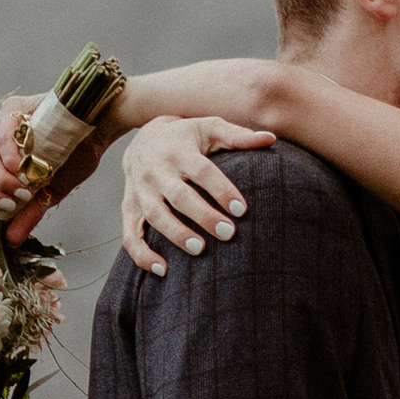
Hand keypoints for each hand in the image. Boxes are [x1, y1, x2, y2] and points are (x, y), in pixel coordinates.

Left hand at [0, 94, 106, 245]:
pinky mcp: (16, 107)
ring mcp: (3, 121)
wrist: (100, 129)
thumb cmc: (75, 156)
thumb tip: (12, 240)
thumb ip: (29, 213)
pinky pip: (2, 134)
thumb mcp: (50, 192)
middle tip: (8, 204)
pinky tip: (22, 168)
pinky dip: (9, 156)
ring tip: (23, 190)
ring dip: (1, 179)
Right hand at [121, 116, 274, 275]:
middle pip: (179, 196)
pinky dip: (143, 255)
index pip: (202, 171)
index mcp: (178, 151)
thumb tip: (270, 138)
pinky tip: (163, 270)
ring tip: (200, 250)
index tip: (241, 210)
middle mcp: (156, 171)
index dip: (221, 190)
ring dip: (176, 234)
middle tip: (228, 233)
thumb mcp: (209, 128)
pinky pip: (131, 236)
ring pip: (156, 216)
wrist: (143, 139)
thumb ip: (238, 136)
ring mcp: (140, 191)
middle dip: (203, 216)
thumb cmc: (185, 137)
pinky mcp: (129, 209)